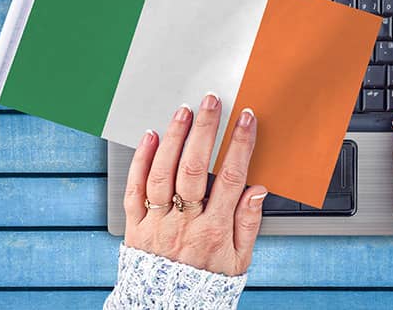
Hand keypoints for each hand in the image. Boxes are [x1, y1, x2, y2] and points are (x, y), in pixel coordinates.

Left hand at [122, 93, 266, 274]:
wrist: (169, 306)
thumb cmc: (206, 282)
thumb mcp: (239, 260)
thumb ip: (248, 223)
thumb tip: (257, 190)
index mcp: (214, 230)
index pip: (230, 178)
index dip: (239, 145)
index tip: (245, 120)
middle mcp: (184, 223)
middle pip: (193, 168)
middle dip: (204, 130)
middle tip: (211, 103)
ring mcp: (157, 222)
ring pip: (162, 173)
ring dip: (173, 138)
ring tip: (184, 112)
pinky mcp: (135, 225)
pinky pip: (135, 189)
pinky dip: (141, 160)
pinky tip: (150, 137)